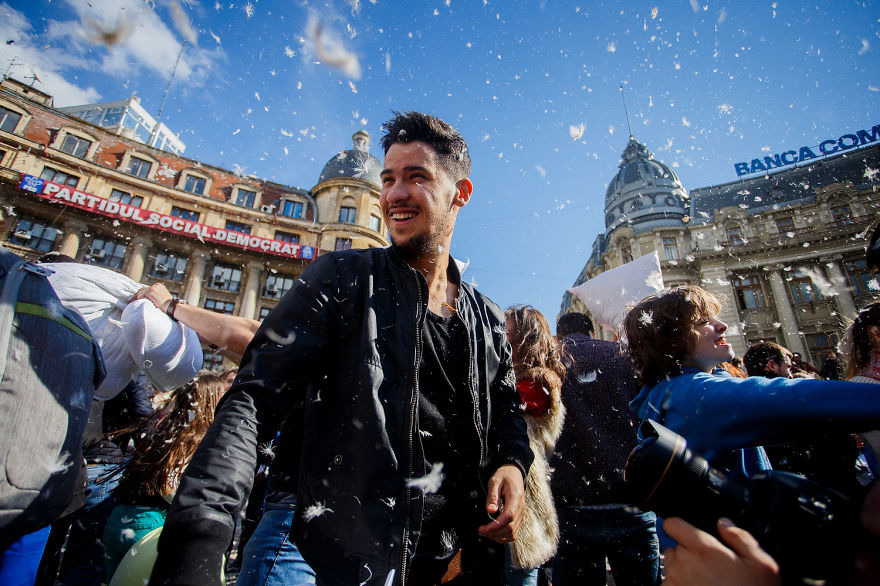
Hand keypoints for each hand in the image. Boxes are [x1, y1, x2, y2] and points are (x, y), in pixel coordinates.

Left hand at [130, 283, 172, 312]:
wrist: (172, 306)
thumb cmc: (168, 305)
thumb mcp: (162, 297)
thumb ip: (156, 295)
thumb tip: (147, 298)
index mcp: (159, 285)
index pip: (146, 288)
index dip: (142, 294)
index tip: (137, 298)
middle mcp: (155, 285)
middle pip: (142, 289)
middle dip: (138, 295)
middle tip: (132, 301)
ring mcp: (153, 287)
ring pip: (140, 293)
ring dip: (137, 298)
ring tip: (133, 302)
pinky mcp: (150, 291)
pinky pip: (140, 296)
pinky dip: (139, 300)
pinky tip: (137, 303)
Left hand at [477, 464, 524, 543]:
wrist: (514, 473)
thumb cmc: (503, 476)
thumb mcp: (494, 481)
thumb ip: (492, 496)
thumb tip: (490, 511)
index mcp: (515, 498)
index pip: (509, 516)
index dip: (496, 526)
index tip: (483, 528)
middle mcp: (521, 508)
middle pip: (511, 528)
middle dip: (495, 533)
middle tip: (481, 530)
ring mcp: (521, 514)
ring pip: (513, 533)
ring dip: (498, 536)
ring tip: (486, 532)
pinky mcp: (519, 517)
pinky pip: (513, 532)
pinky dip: (503, 536)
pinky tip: (493, 532)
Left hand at [662, 517, 779, 585]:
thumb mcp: (761, 565)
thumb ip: (740, 538)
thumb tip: (723, 523)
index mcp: (704, 549)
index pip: (673, 524)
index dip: (681, 527)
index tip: (690, 533)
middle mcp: (684, 562)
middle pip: (675, 546)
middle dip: (688, 552)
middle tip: (710, 566)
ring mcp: (674, 580)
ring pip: (671, 565)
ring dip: (683, 569)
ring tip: (706, 581)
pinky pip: (669, 582)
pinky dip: (679, 585)